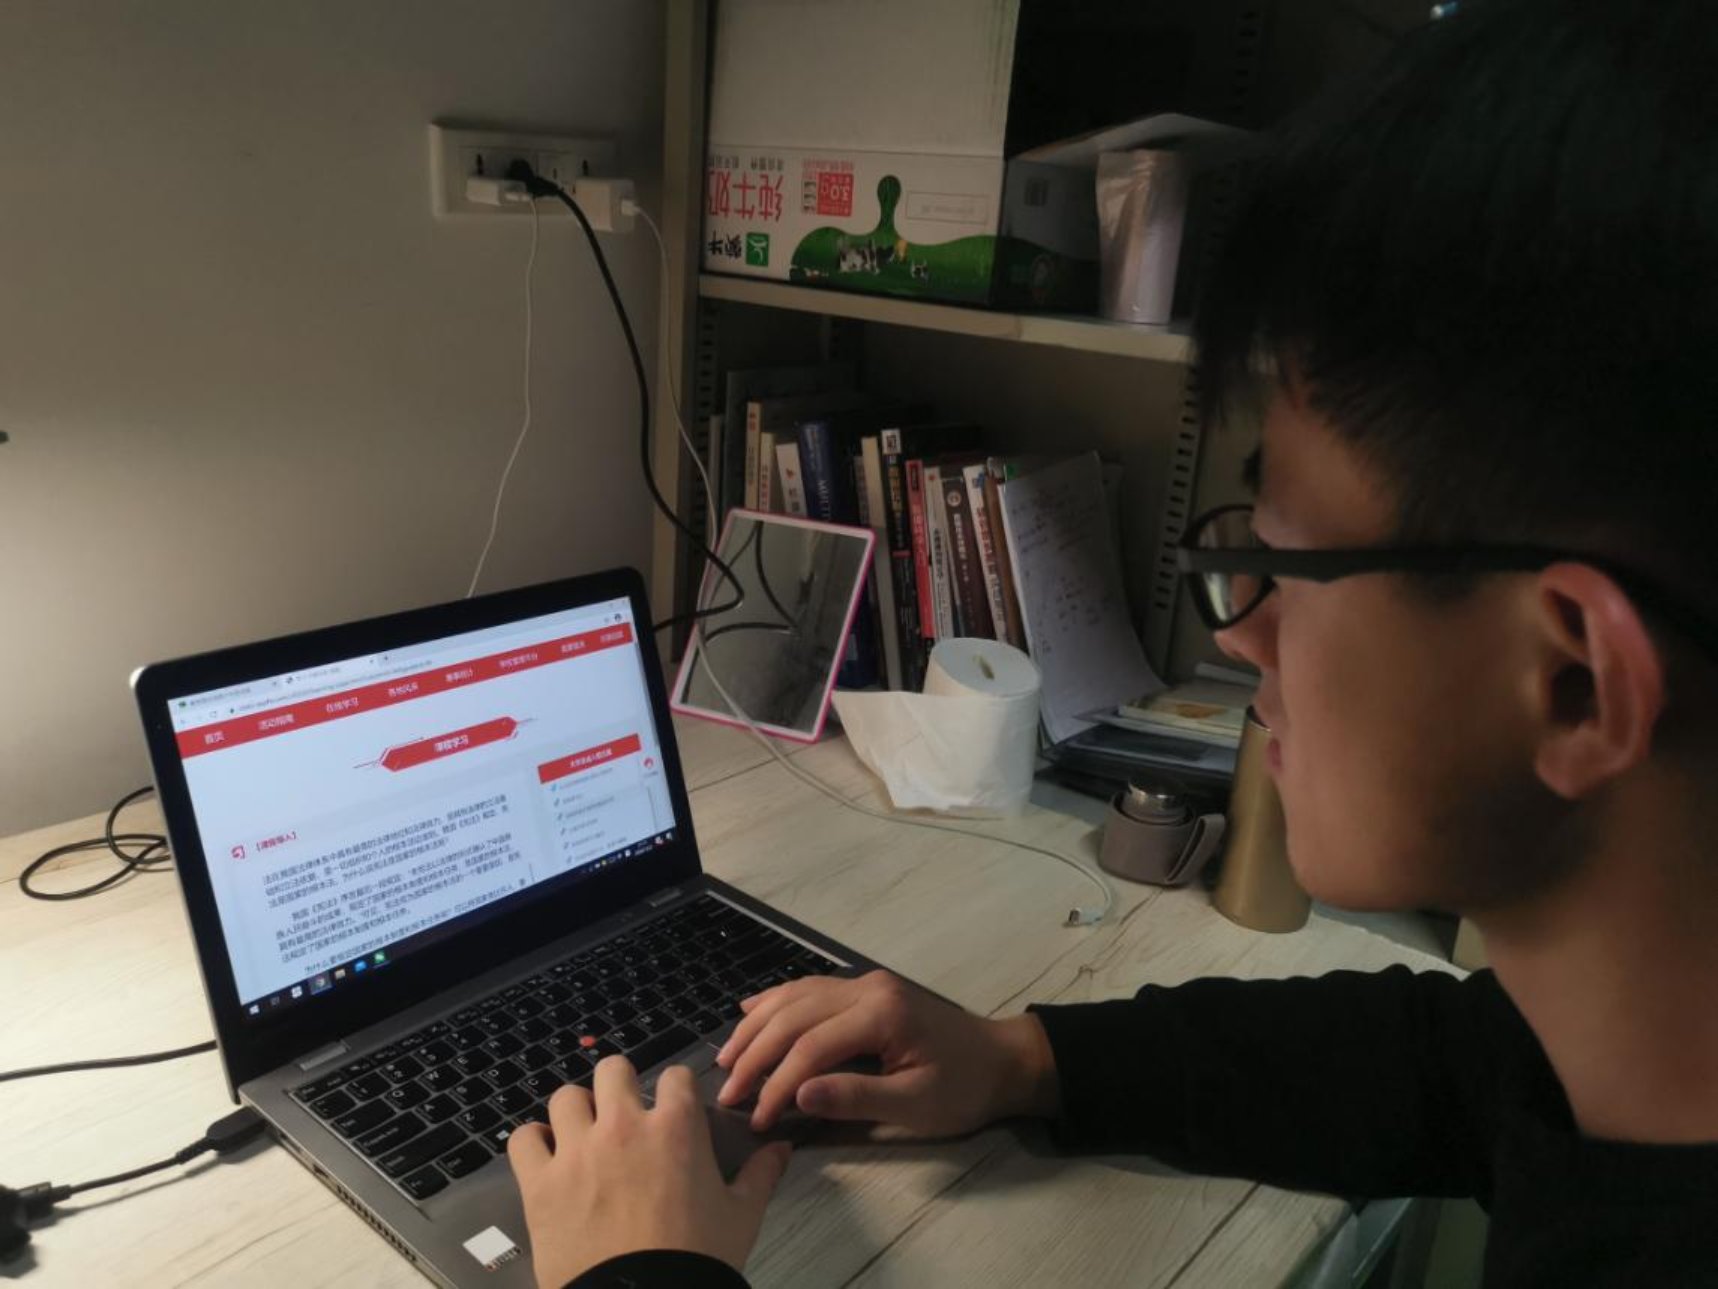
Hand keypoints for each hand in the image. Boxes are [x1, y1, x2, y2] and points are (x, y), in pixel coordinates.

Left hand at [508, 1055, 789, 1288]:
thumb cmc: (699, 1258)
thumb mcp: (741, 1216)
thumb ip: (761, 1175)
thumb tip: (781, 1148)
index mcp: (676, 1127)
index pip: (674, 1077)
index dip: (675, 1092)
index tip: (673, 1111)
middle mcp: (624, 1125)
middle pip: (612, 1070)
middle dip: (618, 1087)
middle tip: (622, 1116)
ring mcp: (577, 1151)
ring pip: (565, 1097)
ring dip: (575, 1113)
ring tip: (582, 1137)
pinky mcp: (540, 1182)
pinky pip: (524, 1139)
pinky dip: (534, 1144)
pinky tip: (547, 1159)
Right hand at [714, 969, 1058, 1135]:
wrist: (1003, 1060)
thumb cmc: (965, 1088)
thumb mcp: (917, 1105)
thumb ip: (856, 1098)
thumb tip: (797, 1095)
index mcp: (881, 1014)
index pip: (811, 1047)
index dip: (777, 1083)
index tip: (755, 1118)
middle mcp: (867, 988)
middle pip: (794, 1015)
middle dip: (755, 1054)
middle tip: (726, 1092)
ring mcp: (866, 984)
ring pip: (795, 996)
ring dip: (757, 1026)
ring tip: (726, 1058)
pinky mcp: (867, 989)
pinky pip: (810, 988)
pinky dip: (776, 1001)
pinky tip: (751, 1011)